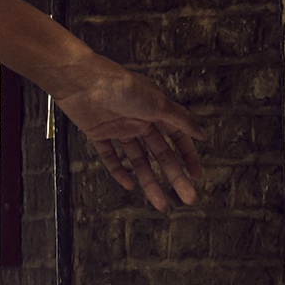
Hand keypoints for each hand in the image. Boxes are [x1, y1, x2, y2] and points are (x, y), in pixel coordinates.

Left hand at [45, 52, 209, 211]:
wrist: (82, 81)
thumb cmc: (121, 85)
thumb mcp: (158, 103)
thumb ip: (180, 120)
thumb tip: (202, 133)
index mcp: (156, 110)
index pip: (177, 137)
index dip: (188, 155)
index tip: (196, 175)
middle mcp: (139, 119)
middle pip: (160, 154)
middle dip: (174, 176)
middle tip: (188, 198)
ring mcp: (119, 127)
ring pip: (138, 160)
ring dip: (150, 181)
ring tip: (162, 203)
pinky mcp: (99, 133)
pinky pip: (110, 156)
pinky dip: (119, 171)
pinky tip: (129, 185)